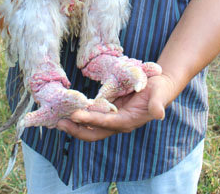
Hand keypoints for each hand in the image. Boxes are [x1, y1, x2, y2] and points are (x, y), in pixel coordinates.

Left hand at [56, 74, 175, 140]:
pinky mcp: (111, 110)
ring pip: (91, 126)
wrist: (161, 87)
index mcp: (128, 121)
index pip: (105, 123)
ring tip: (58, 119)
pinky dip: (81, 114)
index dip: (90, 120)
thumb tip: (159, 114)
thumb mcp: (160, 94)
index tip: (75, 115)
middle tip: (59, 122)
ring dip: (75, 124)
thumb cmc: (160, 90)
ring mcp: (113, 117)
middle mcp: (118, 122)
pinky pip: (93, 115)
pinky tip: (70, 109)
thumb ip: (158, 104)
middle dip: (76, 129)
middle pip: (94, 132)